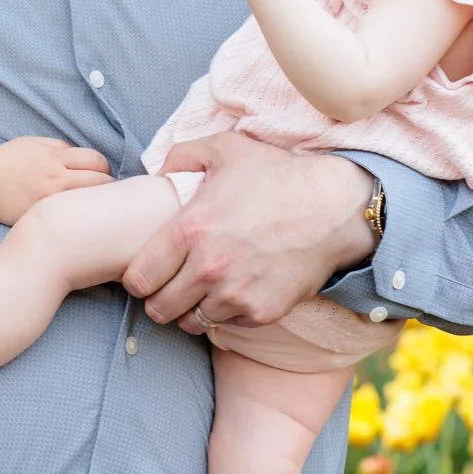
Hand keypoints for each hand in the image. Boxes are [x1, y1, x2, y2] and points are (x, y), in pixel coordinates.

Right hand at [0, 136, 112, 225]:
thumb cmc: (6, 160)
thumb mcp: (33, 142)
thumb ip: (60, 147)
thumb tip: (82, 159)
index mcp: (55, 157)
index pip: (97, 160)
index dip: (103, 166)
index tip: (100, 172)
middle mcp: (56, 178)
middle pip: (101, 182)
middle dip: (108, 185)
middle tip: (103, 191)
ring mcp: (51, 200)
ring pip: (89, 202)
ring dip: (96, 203)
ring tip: (94, 206)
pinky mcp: (43, 216)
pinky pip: (70, 217)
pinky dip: (77, 216)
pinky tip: (76, 218)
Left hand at [124, 138, 376, 330]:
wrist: (336, 207)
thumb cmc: (277, 175)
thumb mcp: (224, 148)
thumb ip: (181, 155)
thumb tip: (158, 171)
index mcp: (189, 230)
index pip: (138, 278)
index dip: (136, 278)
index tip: (145, 273)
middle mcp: (209, 267)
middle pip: (159, 309)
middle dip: (157, 300)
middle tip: (167, 288)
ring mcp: (237, 294)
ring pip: (191, 322)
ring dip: (190, 311)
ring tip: (198, 293)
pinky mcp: (264, 311)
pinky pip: (227, 325)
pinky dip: (225, 314)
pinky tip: (231, 293)